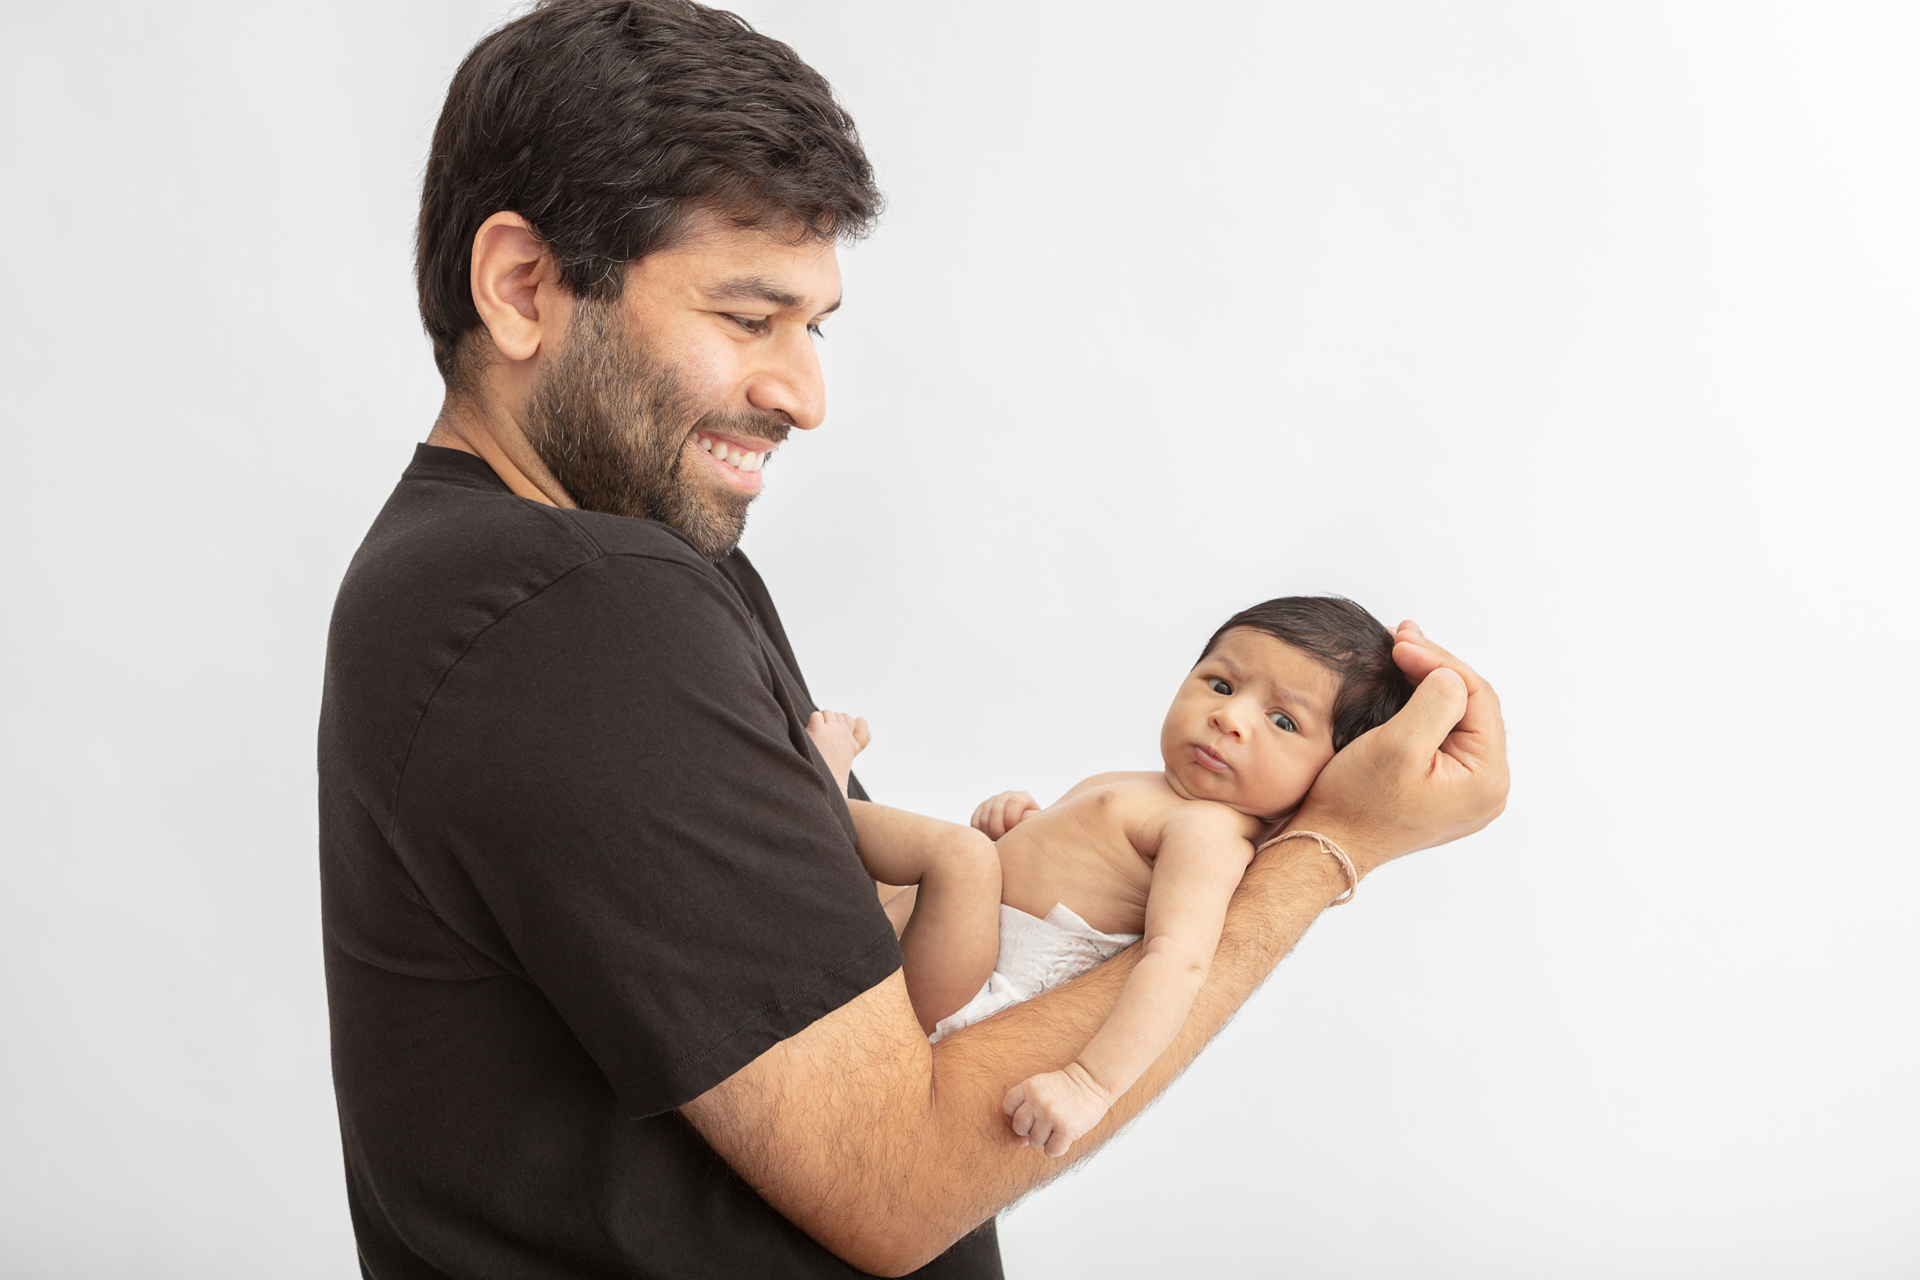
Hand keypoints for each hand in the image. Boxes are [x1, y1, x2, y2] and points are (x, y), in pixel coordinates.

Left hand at [806, 710, 870, 793]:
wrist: (817, 787)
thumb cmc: (828, 778)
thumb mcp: (847, 758)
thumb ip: (858, 739)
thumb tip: (861, 720)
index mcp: (853, 746)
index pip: (859, 723)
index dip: (848, 728)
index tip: (837, 742)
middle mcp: (845, 736)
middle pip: (842, 717)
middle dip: (833, 724)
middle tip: (823, 742)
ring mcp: (832, 731)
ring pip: (828, 714)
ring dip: (821, 721)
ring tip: (814, 739)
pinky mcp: (818, 729)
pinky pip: (816, 715)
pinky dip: (811, 723)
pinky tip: (808, 737)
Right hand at [970, 791, 1039, 839]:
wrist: (1021, 839)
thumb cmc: (1031, 834)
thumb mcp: (1035, 827)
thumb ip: (1029, 820)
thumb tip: (1021, 816)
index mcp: (1022, 797)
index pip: (1014, 801)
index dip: (1012, 819)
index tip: (1013, 831)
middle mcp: (1007, 796)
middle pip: (996, 808)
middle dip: (998, 828)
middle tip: (1003, 839)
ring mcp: (993, 801)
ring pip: (984, 815)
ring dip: (989, 831)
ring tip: (998, 840)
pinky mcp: (982, 810)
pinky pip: (975, 820)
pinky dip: (980, 831)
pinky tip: (989, 838)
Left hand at [1002, 1063, 1113, 1157]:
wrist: (1092, 1082)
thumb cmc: (1065, 1089)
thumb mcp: (1043, 1091)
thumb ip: (1028, 1111)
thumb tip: (1020, 1143)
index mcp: (1029, 1087)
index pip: (1008, 1106)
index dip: (1017, 1113)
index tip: (1030, 1112)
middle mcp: (1037, 1101)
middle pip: (1019, 1126)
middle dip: (1028, 1130)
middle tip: (1042, 1125)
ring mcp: (1051, 1116)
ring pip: (1035, 1141)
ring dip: (1044, 1140)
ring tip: (1054, 1131)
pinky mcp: (1066, 1129)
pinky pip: (1051, 1150)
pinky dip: (1054, 1150)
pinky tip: (1060, 1141)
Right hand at [1290, 620, 1508, 877]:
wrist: (1329, 844)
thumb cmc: (1356, 803)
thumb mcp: (1398, 745)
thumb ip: (1437, 701)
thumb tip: (1449, 674)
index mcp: (1487, 777)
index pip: (1477, 696)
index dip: (1439, 661)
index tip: (1401, 641)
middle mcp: (1488, 787)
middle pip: (1471, 705)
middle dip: (1435, 667)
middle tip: (1400, 638)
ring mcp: (1468, 790)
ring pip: (1457, 717)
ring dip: (1429, 682)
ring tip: (1401, 653)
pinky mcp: (1446, 789)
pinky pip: (1444, 736)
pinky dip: (1424, 707)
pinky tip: (1405, 686)